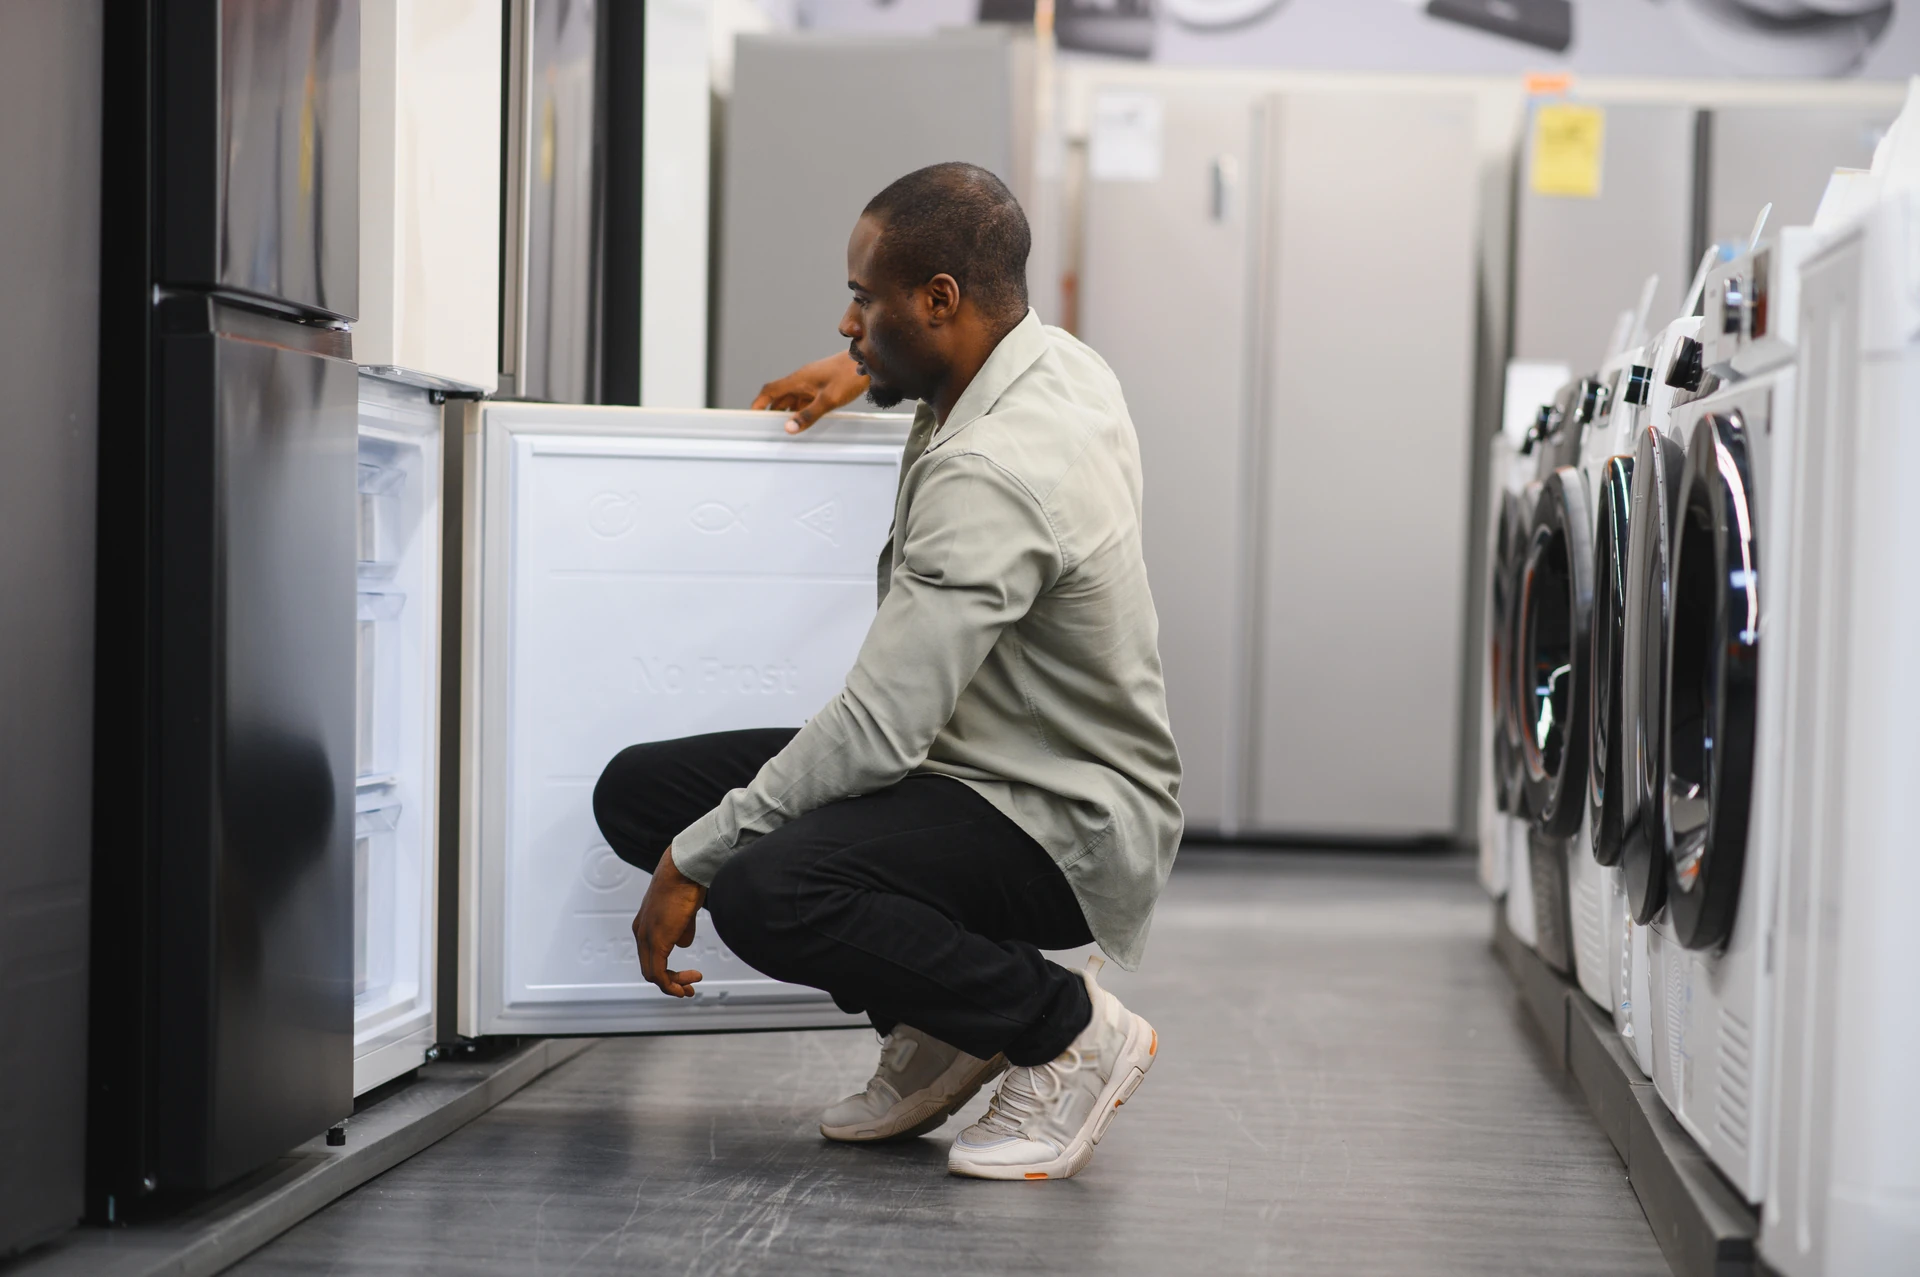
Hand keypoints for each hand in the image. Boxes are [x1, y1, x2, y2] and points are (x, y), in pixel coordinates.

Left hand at [631, 848, 706, 997]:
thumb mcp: (684, 911)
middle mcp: (641, 933)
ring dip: (673, 985)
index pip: (652, 957)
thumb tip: (683, 944)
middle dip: (671, 982)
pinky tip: (685, 985)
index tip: (688, 976)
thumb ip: (682, 929)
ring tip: (690, 987)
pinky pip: (658, 973)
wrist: (683, 870)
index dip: (668, 971)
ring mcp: (647, 938)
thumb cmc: (686, 883)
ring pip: (653, 974)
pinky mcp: (657, 941)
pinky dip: (671, 984)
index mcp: (645, 925)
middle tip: (689, 989)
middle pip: (650, 969)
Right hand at [752, 350, 868, 433]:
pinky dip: (802, 409)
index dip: (759, 403)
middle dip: (773, 411)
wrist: (867, 363)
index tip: (752, 415)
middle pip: (780, 396)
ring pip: (794, 398)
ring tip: (786, 428)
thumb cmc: (849, 376)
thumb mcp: (828, 400)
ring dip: (788, 411)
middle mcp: (802, 380)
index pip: (770, 390)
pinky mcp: (822, 385)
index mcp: (798, 380)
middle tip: (768, 428)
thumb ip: (808, 415)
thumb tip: (789, 428)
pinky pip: (806, 398)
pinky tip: (806, 419)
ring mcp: (812, 382)